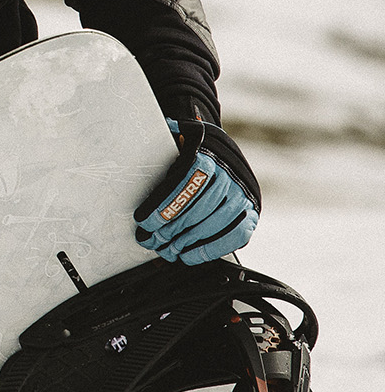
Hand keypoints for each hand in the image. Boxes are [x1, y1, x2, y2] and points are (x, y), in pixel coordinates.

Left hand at [134, 117, 260, 264]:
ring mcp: (243, 196)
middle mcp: (229, 177)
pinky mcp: (252, 213)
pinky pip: (235, 237)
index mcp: (207, 158)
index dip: (162, 207)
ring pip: (213, 226)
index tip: (144, 221)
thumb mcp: (177, 138)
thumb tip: (140, 136)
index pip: (183, 187)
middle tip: (151, 240)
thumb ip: (162, 142)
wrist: (225, 153)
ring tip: (167, 249)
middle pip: (196, 210)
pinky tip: (189, 255)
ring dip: (186, 242)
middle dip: (170, 229)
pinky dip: (210, 250)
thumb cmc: (193, 149)